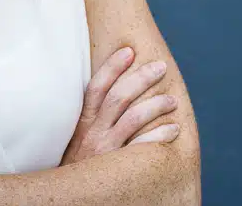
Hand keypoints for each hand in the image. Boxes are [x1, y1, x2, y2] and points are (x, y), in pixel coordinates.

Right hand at [60, 47, 179, 165]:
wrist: (68, 198)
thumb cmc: (76, 167)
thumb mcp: (76, 140)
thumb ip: (91, 120)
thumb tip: (113, 94)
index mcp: (82, 123)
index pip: (96, 88)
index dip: (112, 67)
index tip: (128, 51)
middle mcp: (93, 134)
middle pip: (119, 97)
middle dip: (141, 78)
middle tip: (160, 67)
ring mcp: (106, 151)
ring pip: (133, 119)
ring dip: (155, 105)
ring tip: (172, 100)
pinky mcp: (117, 168)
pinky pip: (142, 148)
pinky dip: (159, 137)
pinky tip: (173, 130)